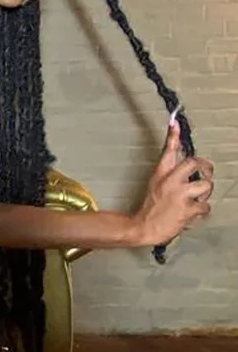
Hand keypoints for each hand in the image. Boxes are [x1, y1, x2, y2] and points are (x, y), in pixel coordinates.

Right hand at [133, 118, 213, 247]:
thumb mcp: (155, 185)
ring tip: (196, 200)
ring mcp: (181, 195)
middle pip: (194, 163)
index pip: (168, 150)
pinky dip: (201, 212)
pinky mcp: (188, 209)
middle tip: (206, 172)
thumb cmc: (151, 207)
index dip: (173, 136)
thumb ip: (168, 173)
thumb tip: (180, 166)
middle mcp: (171, 181)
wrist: (145, 227)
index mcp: (161, 174)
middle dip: (205, 168)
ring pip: (206, 185)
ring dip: (204, 194)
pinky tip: (192, 214)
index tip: (174, 123)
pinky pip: (206, 207)